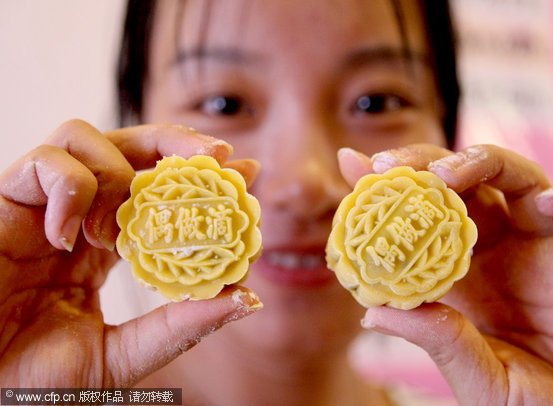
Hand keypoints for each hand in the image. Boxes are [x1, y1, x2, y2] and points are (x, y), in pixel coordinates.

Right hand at [0, 119, 261, 385]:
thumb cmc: (37, 379)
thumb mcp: (123, 355)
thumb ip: (180, 325)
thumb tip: (249, 298)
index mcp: (106, 246)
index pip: (160, 193)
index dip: (201, 178)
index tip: (244, 170)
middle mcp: (78, 217)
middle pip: (128, 147)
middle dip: (174, 142)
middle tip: (216, 156)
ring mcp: (41, 207)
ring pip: (84, 138)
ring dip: (117, 173)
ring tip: (116, 231)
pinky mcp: (5, 204)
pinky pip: (42, 165)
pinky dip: (68, 188)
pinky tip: (71, 236)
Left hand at [338, 144, 552, 404]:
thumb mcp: (480, 380)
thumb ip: (437, 340)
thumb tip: (372, 311)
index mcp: (468, 280)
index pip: (424, 220)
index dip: (393, 190)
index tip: (354, 165)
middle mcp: (506, 254)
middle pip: (465, 186)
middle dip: (427, 165)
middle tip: (393, 166)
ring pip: (520, 178)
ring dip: (484, 163)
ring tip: (447, 176)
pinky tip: (552, 202)